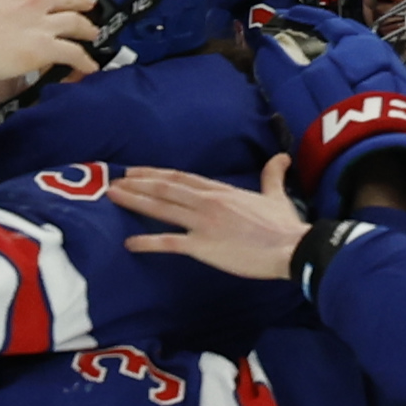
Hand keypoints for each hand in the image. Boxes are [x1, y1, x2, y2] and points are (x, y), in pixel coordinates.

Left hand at [114, 158, 320, 281]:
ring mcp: (203, 223)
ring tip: (113, 196)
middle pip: (165, 188)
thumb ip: (273, 175)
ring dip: (135, 201)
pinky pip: (169, 242)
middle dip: (138, 183)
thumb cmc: (285, 226)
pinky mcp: (203, 246)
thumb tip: (282, 157)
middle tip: (115, 181)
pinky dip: (147, 242)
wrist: (291, 248)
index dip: (157, 174)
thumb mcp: (276, 196)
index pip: (182, 178)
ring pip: (162, 208)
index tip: (138, 171)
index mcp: (222, 191)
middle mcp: (207, 202)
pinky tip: (129, 244)